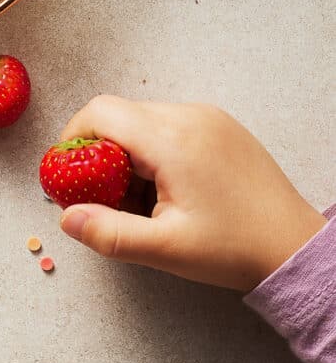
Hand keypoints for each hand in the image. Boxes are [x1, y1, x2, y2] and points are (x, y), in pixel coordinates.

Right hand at [56, 97, 323, 291]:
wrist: (296, 248)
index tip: (66, 175)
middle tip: (102, 198)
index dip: (72, 139)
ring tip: (140, 201)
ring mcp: (209, 118)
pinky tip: (166, 190)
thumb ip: (110, 233)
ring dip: (127, 152)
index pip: (100, 113)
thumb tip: (65, 219)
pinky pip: (171, 124)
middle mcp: (189, 116)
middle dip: (99, 152)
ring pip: (144, 119)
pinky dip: (154, 149)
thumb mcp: (166, 249)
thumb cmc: (235, 249)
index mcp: (172, 140)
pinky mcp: (222, 127)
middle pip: (120, 115)